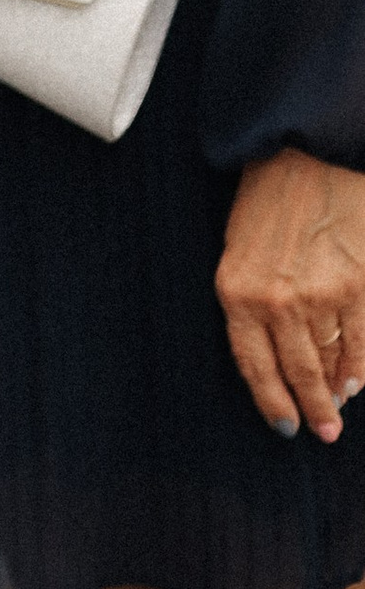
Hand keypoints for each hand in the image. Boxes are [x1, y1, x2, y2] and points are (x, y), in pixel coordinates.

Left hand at [218, 148, 364, 440]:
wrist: (304, 156)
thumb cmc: (265, 202)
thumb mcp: (238, 253)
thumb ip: (252, 303)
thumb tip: (280, 354)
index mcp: (236, 294)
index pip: (254, 367)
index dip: (272, 402)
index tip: (284, 427)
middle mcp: (275, 303)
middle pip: (296, 373)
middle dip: (311, 409)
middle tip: (322, 432)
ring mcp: (318, 297)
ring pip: (330, 362)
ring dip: (336, 392)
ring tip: (339, 409)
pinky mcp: (356, 287)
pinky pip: (360, 343)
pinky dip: (360, 369)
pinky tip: (358, 383)